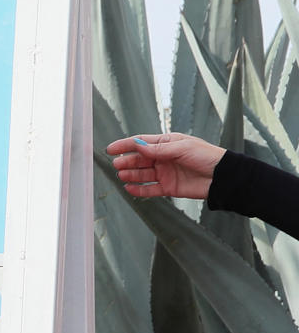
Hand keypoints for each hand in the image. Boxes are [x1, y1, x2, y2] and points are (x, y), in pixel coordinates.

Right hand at [104, 131, 224, 200]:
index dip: (125, 145)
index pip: (141, 143)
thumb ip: (158, 149)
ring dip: (131, 174)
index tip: (111, 149)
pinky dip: (139, 189)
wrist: (221, 176)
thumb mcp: (182, 148)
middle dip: (127, 161)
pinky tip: (129, 188)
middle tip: (117, 164)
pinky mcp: (168, 187)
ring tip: (122, 175)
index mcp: (167, 144)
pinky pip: (149, 189)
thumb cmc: (206, 156)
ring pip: (142, 174)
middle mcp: (164, 158)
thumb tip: (138, 146)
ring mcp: (165, 173)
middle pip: (139, 159)